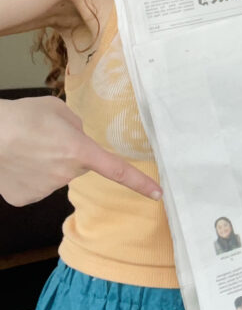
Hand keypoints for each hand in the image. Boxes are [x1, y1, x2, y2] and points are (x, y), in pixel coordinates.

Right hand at [0, 96, 161, 206]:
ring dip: (47, 164)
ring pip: (56, 176)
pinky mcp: (26, 199)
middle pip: (78, 165)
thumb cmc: (22, 117)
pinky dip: (29, 176)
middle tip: (46, 138)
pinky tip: (16, 163)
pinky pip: (37, 185)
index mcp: (80, 151)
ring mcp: (46, 189)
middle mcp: (66, 174)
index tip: (158, 194)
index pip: (117, 170)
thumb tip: (77, 138)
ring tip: (26, 147)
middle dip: (69, 154)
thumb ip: (76, 126)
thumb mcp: (58, 110)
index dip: (140, 182)